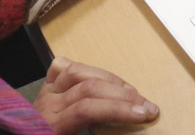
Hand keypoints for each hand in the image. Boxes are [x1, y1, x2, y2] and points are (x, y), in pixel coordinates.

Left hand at [34, 57, 158, 132]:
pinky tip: (99, 77)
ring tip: (131, 92)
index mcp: (52, 125)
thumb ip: (92, 134)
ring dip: (110, 79)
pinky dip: (84, 67)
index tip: (145, 115)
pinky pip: (62, 66)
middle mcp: (47, 104)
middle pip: (88, 88)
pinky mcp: (45, 85)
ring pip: (79, 71)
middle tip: (148, 106)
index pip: (88, 109)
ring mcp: (46, 91)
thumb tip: (120, 124)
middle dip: (123, 96)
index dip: (118, 109)